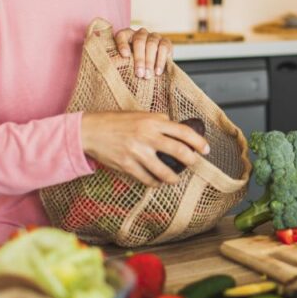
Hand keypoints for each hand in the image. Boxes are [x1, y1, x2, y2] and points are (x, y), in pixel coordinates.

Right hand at [80, 112, 209, 184]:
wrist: (90, 131)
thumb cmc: (116, 121)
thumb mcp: (140, 114)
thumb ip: (159, 121)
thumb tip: (177, 129)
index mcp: (152, 121)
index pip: (183, 132)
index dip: (198, 142)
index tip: (206, 149)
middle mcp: (147, 136)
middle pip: (179, 151)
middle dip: (191, 161)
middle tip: (194, 163)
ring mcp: (136, 152)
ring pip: (164, 171)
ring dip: (173, 178)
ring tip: (175, 179)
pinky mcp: (126, 166)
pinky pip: (147, 179)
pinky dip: (154, 182)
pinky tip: (157, 182)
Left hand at [115, 27, 172, 78]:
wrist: (153, 68)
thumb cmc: (134, 66)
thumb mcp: (125, 63)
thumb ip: (120, 63)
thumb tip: (112, 68)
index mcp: (127, 36)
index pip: (122, 35)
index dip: (122, 44)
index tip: (124, 55)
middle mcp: (140, 33)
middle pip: (139, 41)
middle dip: (139, 59)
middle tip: (139, 74)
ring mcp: (154, 36)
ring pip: (151, 44)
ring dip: (149, 61)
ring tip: (147, 75)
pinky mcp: (166, 42)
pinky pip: (163, 48)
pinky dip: (160, 61)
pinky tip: (157, 71)